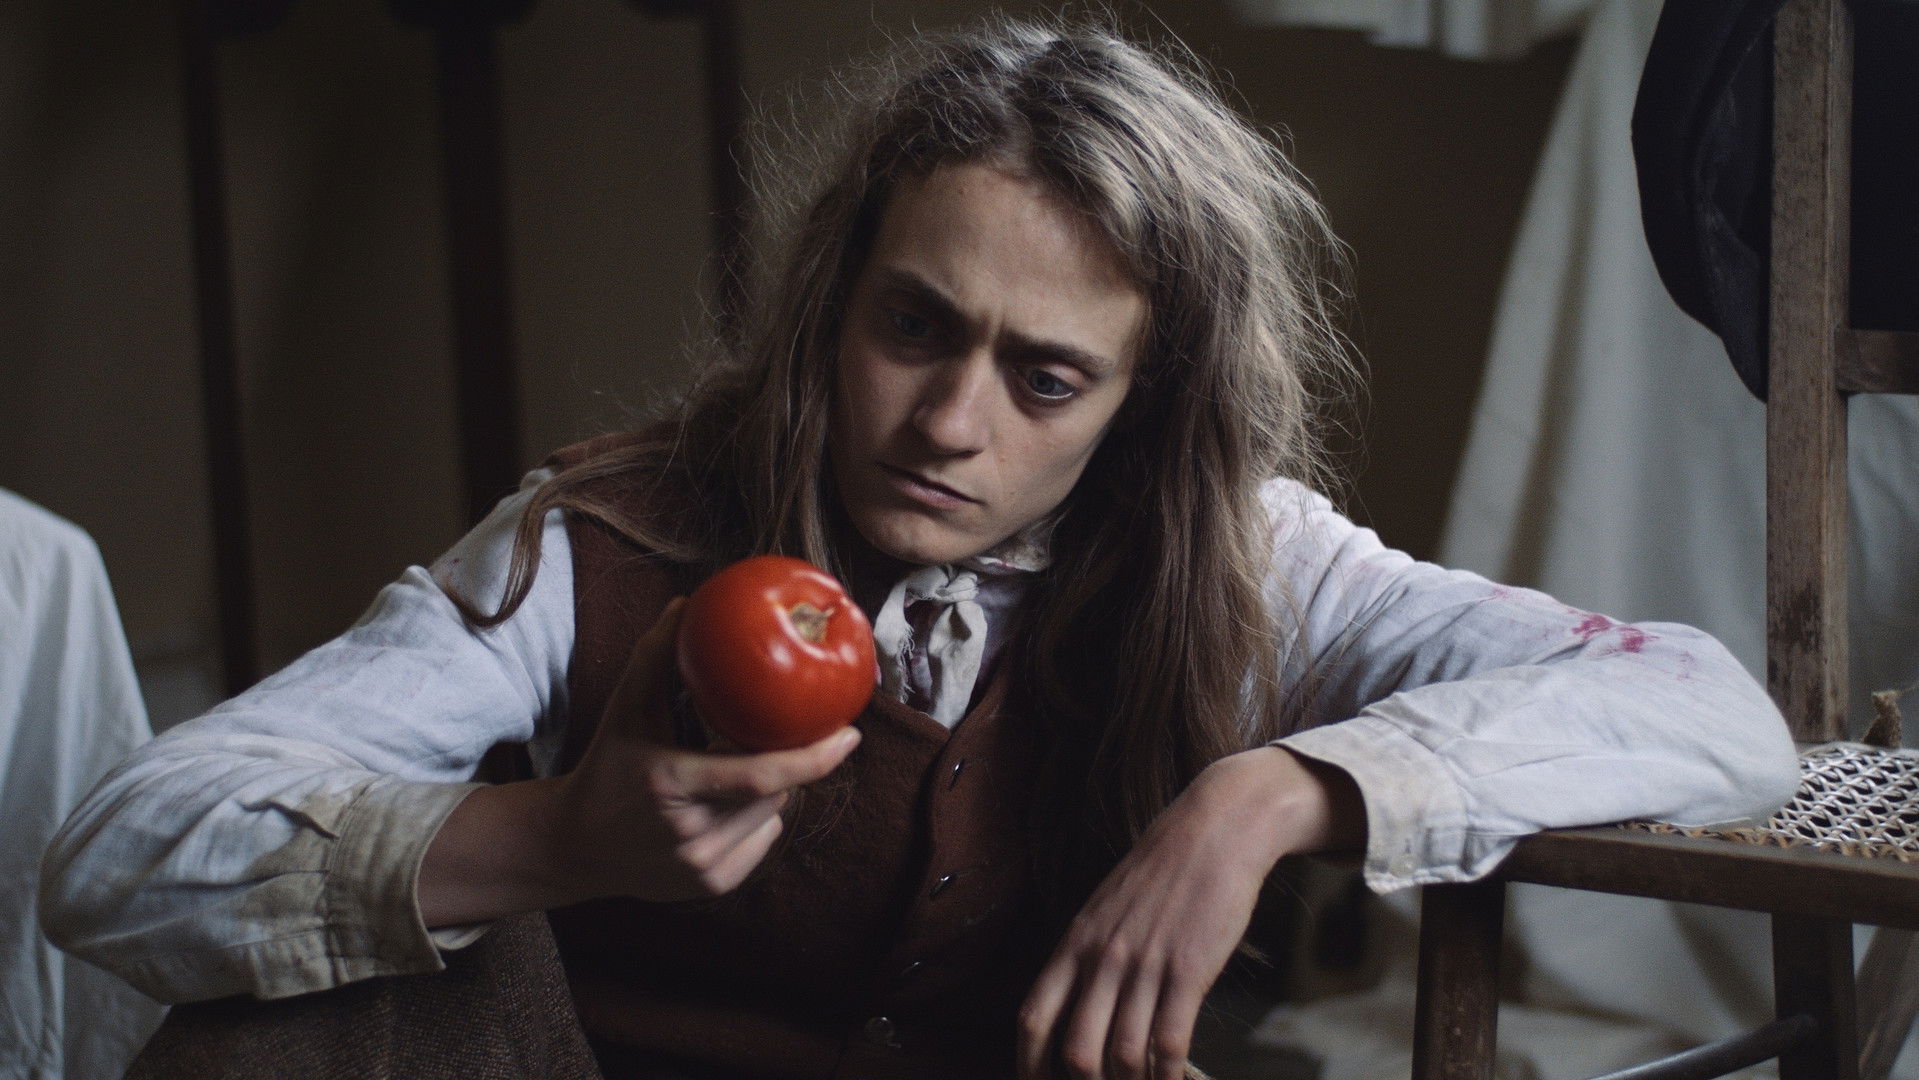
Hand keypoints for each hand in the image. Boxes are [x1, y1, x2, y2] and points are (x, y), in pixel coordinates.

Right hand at [419, 599, 860, 925]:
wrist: (575, 846)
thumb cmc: (608, 767)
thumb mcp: (626, 709)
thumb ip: (656, 656)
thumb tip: (690, 604)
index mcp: (672, 785)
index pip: (760, 776)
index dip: (813, 758)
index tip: (850, 734)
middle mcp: (690, 834)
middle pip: (772, 791)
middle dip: (776, 762)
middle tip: (751, 741)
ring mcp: (703, 867)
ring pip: (772, 816)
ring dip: (766, 791)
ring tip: (721, 776)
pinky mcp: (713, 886)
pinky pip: (762, 840)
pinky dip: (756, 820)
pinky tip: (718, 811)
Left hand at [1015, 747, 1360, 1079]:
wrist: (1214, 829)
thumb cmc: (1163, 868)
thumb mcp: (1106, 907)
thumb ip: (1090, 953)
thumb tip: (1080, 1002)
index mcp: (1075, 942)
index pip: (1033, 1017)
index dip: (1029, 1065)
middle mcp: (1102, 958)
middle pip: (1075, 1051)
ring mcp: (1144, 966)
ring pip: (1122, 1055)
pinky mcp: (1188, 971)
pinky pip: (1169, 1043)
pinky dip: (1169, 1075)